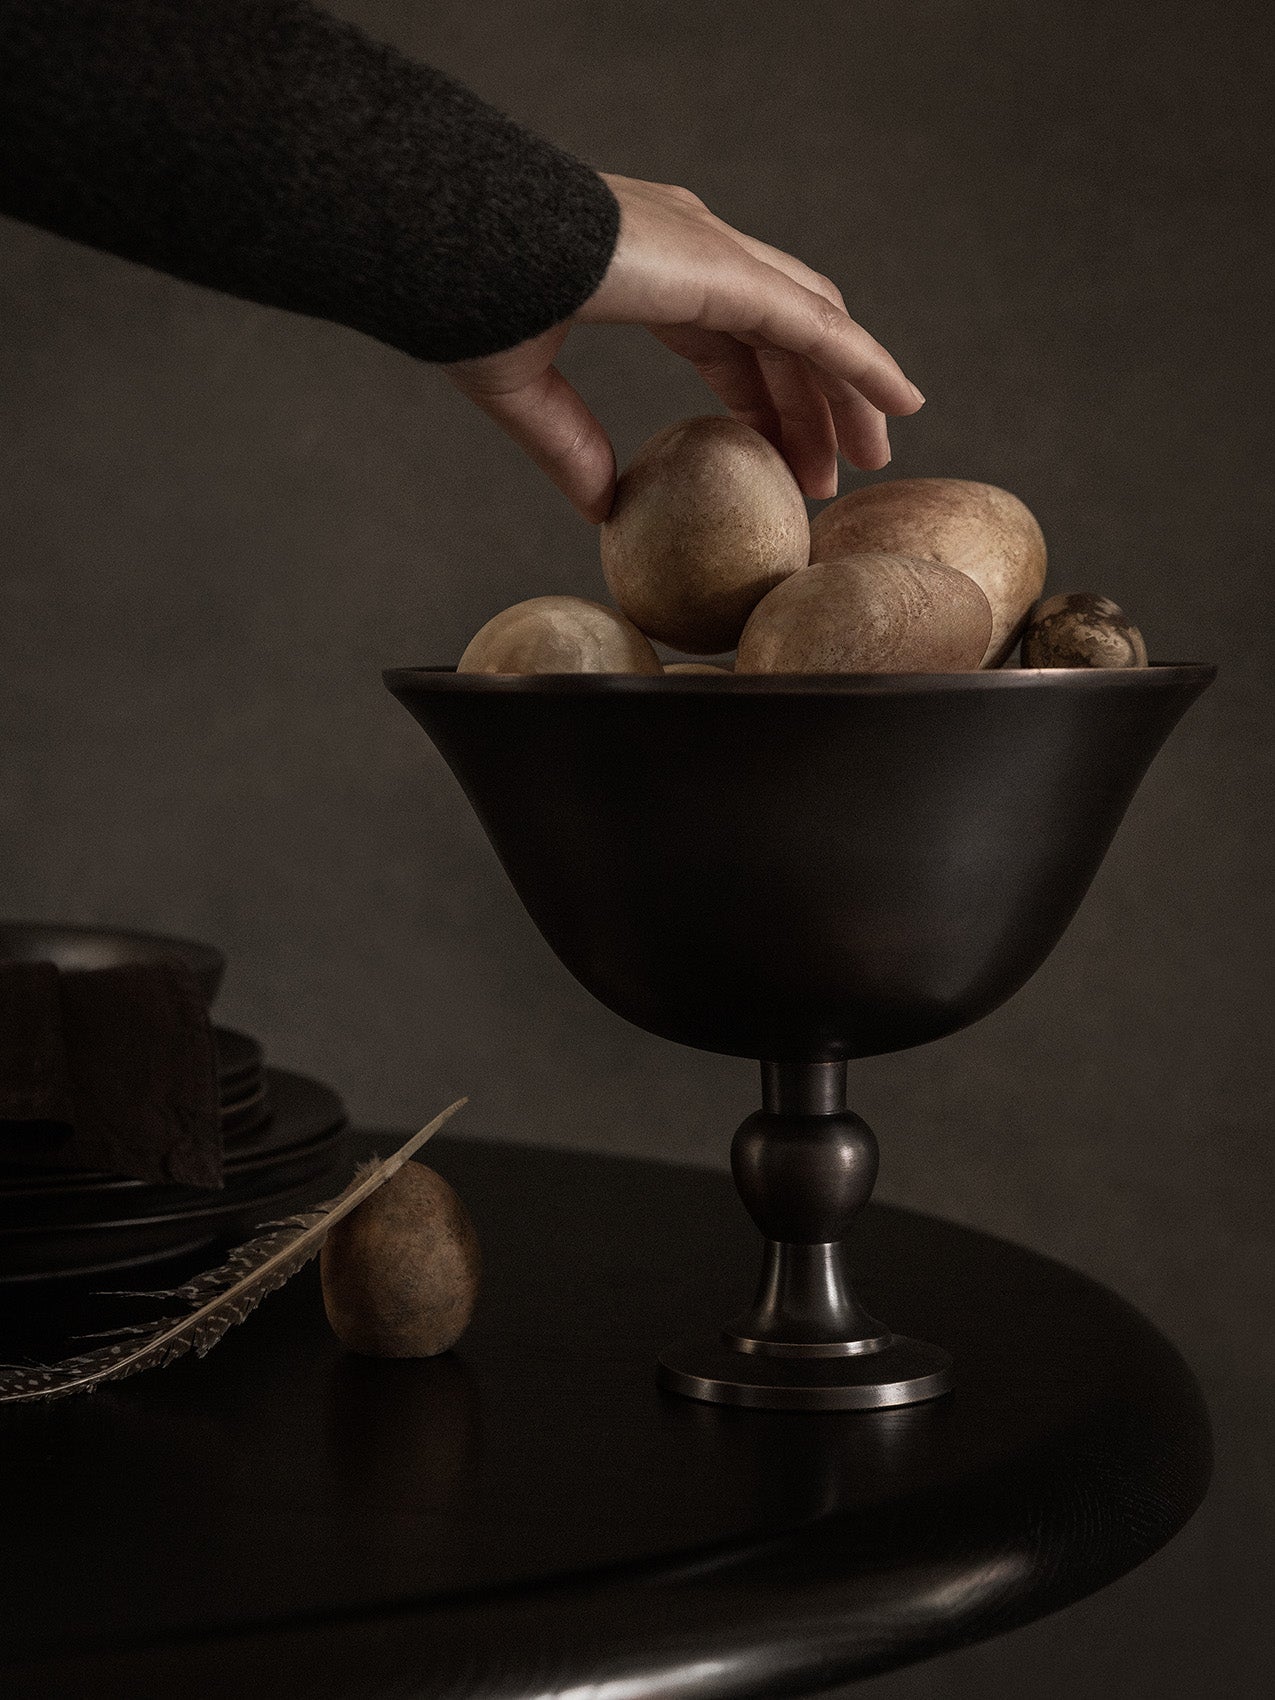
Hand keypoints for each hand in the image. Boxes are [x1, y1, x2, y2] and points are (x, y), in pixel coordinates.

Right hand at [441, 173, 924, 525]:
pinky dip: (864, 364)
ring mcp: (716, 253)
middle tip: (832, 471)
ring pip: (813, 328)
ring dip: (849, 390)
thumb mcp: (521, 386)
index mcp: (650, 269)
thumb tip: (601, 506)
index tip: (777, 460)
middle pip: (783, 335)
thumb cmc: (468, 294)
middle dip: (813, 403)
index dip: (759, 402)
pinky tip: (900, 403)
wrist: (457, 242)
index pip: (730, 339)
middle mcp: (695, 250)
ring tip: (874, 451)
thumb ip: (567, 444)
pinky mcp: (728, 271)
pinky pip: (817, 327)